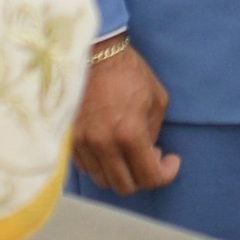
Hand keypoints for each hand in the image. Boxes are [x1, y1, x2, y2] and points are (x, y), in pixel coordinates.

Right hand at [72, 40, 178, 193]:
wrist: (94, 52)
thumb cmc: (129, 71)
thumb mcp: (157, 98)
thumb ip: (154, 132)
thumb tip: (150, 152)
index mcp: (129, 134)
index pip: (150, 177)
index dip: (166, 174)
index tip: (170, 161)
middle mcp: (104, 144)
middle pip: (124, 186)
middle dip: (143, 177)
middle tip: (150, 157)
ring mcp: (83, 143)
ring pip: (103, 179)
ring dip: (120, 172)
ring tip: (128, 152)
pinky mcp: (69, 138)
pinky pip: (86, 166)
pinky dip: (101, 163)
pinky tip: (110, 146)